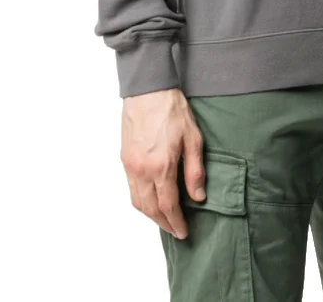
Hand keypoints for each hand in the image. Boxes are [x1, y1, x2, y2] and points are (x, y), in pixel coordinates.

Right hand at [121, 88, 205, 238]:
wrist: (148, 90)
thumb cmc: (172, 110)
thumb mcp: (193, 138)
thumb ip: (195, 171)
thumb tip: (198, 197)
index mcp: (161, 166)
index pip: (168, 205)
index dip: (176, 222)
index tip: (183, 232)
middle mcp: (142, 170)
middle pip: (150, 209)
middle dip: (163, 223)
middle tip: (176, 230)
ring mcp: (130, 165)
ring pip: (137, 202)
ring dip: (150, 215)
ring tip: (164, 219)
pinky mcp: (125, 158)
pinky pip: (131, 188)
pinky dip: (141, 200)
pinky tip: (151, 199)